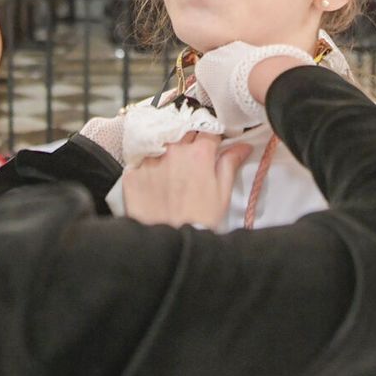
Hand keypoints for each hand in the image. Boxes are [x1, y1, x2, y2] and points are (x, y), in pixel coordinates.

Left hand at [121, 131, 251, 227]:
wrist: (170, 245)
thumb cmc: (200, 220)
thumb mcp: (222, 193)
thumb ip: (230, 163)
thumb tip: (243, 146)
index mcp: (199, 154)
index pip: (209, 130)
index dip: (213, 136)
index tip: (213, 144)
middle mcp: (173, 150)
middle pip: (184, 131)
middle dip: (191, 139)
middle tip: (194, 157)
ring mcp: (150, 160)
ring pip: (161, 142)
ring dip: (168, 149)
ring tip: (173, 167)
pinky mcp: (133, 172)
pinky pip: (141, 159)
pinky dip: (149, 164)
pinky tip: (155, 178)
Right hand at [192, 41, 314, 135]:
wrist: (266, 79)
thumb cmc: (239, 98)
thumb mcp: (227, 120)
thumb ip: (223, 124)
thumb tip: (230, 130)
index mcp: (203, 69)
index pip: (204, 91)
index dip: (213, 106)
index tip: (222, 113)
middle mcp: (217, 54)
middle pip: (220, 78)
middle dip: (228, 92)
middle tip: (238, 107)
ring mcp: (237, 48)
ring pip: (236, 70)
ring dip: (242, 82)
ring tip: (252, 98)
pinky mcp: (255, 48)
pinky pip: (251, 65)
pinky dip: (255, 74)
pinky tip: (262, 87)